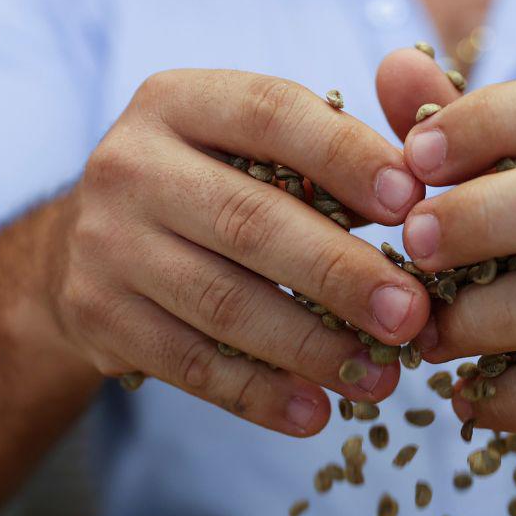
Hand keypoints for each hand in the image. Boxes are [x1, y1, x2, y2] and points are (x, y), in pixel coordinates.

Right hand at [41, 69, 430, 435]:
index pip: (271, 114)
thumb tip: (424, 166)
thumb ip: (343, 142)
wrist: (90, 246)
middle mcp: (130, 163)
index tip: (411, 204)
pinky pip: (189, 363)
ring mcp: (105, 243)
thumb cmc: (215, 191)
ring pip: (223, 303)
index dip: (345, 157)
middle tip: (411, 316)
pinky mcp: (96, 315)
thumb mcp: (258, 148)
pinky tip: (314, 413)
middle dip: (340, 274)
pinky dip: (258, 395)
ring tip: (380, 379)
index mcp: (180, 101)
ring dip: (311, 348)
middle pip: (249, 221)